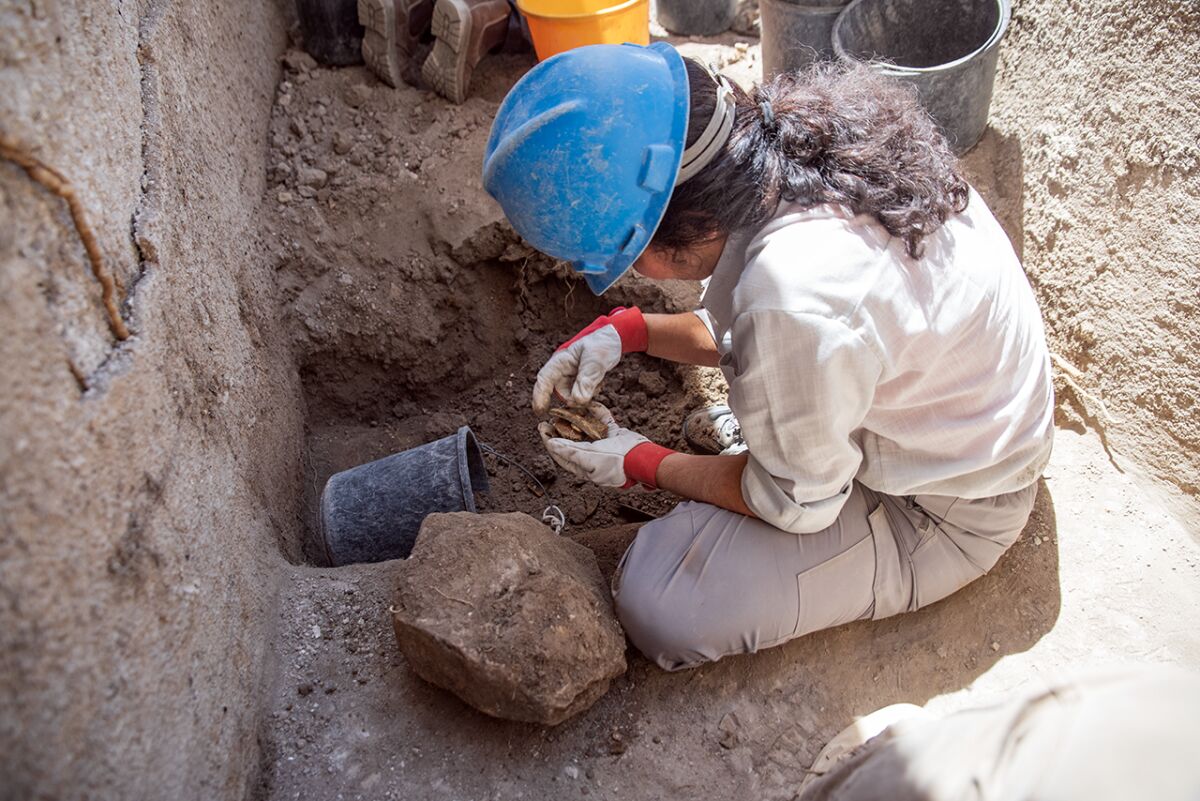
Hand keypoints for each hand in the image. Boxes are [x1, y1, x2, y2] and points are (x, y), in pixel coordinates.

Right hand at [531, 307, 647, 414]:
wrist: (614, 339)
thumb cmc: (601, 344)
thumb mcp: (595, 360)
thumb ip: (586, 379)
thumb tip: (578, 401)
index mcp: (560, 361)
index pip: (544, 380)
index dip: (539, 396)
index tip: (540, 412)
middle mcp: (562, 371)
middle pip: (560, 393)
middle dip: (572, 399)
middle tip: (587, 398)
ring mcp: (571, 378)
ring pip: (572, 397)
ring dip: (584, 396)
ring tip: (598, 382)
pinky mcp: (580, 383)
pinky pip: (582, 396)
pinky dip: (590, 394)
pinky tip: (599, 382)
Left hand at [538, 403, 673, 488]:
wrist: (644, 458)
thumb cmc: (617, 463)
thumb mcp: (589, 459)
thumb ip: (570, 451)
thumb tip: (552, 445)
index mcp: (583, 466)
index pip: (561, 453)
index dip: (549, 440)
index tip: (542, 427)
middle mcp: (591, 456)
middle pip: (571, 440)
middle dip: (561, 427)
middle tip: (553, 415)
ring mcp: (604, 445)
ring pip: (587, 429)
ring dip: (579, 418)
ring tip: (569, 407)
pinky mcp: (615, 435)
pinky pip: (604, 421)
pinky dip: (599, 413)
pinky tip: (593, 404)